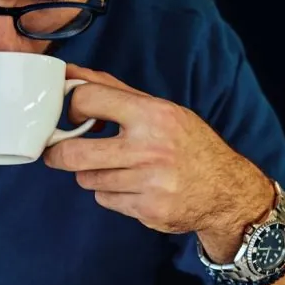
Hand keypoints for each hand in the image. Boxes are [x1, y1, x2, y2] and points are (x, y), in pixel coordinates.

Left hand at [44, 65, 274, 260]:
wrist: (227, 190)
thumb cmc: (187, 144)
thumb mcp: (159, 108)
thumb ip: (112, 90)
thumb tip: (69, 73)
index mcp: (152, 114)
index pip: (87, 99)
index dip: (71, 107)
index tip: (72, 115)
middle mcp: (150, 148)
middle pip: (74, 153)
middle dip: (58, 154)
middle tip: (57, 152)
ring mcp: (149, 183)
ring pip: (87, 179)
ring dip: (92, 174)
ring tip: (115, 168)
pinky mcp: (147, 210)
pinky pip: (104, 199)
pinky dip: (110, 194)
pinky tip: (131, 187)